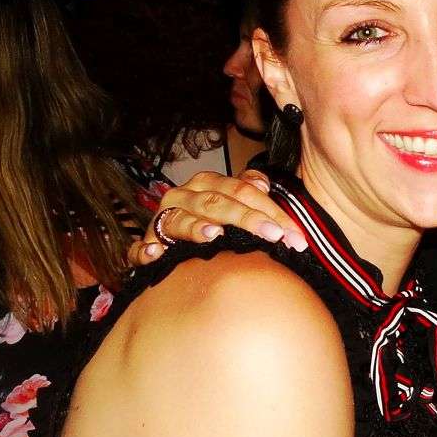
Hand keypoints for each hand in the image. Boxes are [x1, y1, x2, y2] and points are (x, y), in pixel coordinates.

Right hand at [128, 170, 307, 265]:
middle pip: (217, 203)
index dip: (272, 212)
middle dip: (248, 219)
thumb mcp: (231, 200)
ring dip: (195, 228)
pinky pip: (141, 248)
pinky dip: (145, 250)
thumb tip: (262, 182)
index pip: (244, 191)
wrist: (171, 241)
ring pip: (180, 220)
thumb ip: (248, 189)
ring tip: (214, 235)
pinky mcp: (148, 244)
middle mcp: (184, 196)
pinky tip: (156, 254)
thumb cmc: (209, 219)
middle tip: (274, 236)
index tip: (295, 237)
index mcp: (208, 184)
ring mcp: (163, 219)